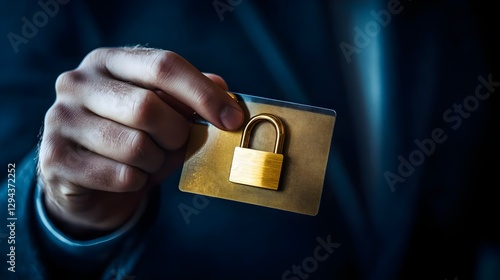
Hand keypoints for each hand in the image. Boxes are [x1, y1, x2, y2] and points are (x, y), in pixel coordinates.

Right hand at [38, 47, 242, 237]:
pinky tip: (129, 177)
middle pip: (148, 107)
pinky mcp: (54, 158)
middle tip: (176, 144)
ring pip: (135, 147)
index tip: (231, 119)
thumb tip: (222, 88)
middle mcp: (77, 82)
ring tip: (148, 160)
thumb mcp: (164, 115)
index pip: (163, 66)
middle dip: (176, 135)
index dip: (203, 94)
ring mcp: (60, 119)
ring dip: (156, 162)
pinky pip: (120, 175)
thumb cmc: (133, 139)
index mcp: (108, 61)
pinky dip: (137, 182)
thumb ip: (189, 99)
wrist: (87, 180)